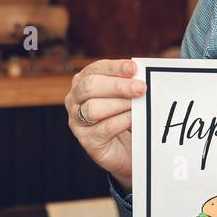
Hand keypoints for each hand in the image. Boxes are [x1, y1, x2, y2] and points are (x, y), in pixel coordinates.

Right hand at [65, 58, 144, 191]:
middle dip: (118, 86)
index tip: (134, 68)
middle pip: (90, 86)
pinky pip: (104, 128)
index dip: (115, 68)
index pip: (96, 69)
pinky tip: (134, 119)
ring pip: (93, 108)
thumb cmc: (126, 116)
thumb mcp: (127, 96)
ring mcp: (77, 122)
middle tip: (141, 88)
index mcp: (83, 82)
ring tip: (139, 105)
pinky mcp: (87, 141)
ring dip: (120, 105)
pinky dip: (122, 121)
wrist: (127, 149)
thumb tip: (141, 75)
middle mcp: (75, 100)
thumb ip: (130, 84)